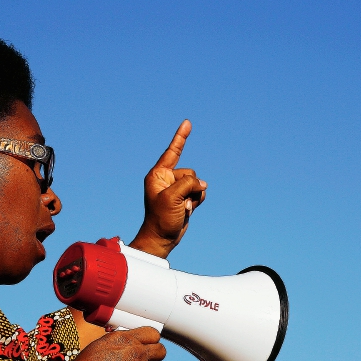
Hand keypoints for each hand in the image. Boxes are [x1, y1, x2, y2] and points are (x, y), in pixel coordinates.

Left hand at [130, 120, 207, 257]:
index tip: (187, 123)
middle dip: (190, 187)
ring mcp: (176, 189)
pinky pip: (199, 193)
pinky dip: (197, 201)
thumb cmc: (161, 218)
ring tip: (181, 209)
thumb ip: (188, 184)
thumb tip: (202, 184)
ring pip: (197, 183)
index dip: (181, 137)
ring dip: (194, 197)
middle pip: (190, 173)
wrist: (162, 238)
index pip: (172, 152)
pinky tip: (187, 211)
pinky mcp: (184, 198)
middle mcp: (166, 179)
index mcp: (158, 175)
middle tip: (179, 202)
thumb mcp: (172, 197)